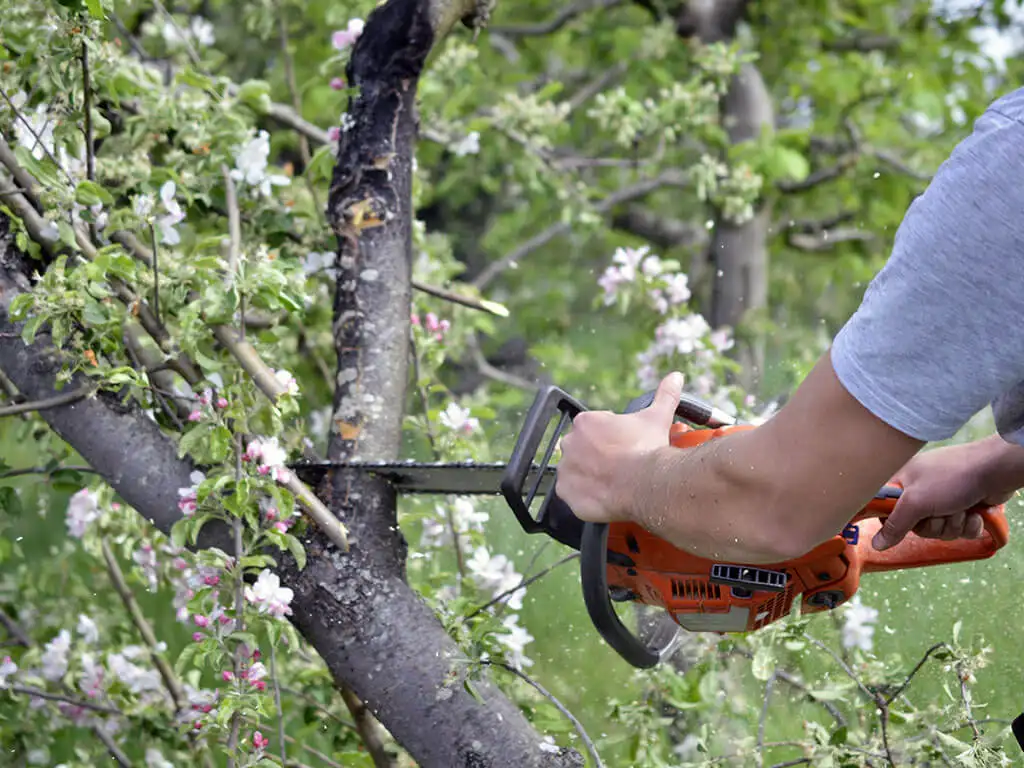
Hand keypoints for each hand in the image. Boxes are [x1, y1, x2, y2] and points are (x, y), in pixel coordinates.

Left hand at [556, 372, 683, 523]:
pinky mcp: (565, 491)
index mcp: (586, 422)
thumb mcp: (657, 418)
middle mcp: (570, 442)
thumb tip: (676, 377)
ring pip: (576, 470)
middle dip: (597, 455)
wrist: (644, 484)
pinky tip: (601, 494)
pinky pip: (570, 492)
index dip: (611, 438)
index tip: (625, 447)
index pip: (594, 428)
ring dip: (589, 474)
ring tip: (612, 482)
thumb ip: (664, 395)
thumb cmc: (647, 449)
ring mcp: (566, 468)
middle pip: (582, 448)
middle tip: (619, 465)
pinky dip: (582, 494)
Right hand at [872, 439, 1015, 550]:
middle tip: (940, 512)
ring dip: (953, 525)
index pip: (886, 510)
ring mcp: (942, 500)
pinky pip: (959, 531)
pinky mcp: (963, 508)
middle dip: (933, 525)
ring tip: (960, 508)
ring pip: (939, 531)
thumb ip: (895, 525)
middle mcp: (920, 492)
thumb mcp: (916, 501)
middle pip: (916, 527)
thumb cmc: (952, 477)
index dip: (894, 521)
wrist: (995, 471)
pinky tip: (973, 512)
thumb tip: (877, 543)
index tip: (907, 519)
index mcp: (903, 483)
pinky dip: (969, 525)